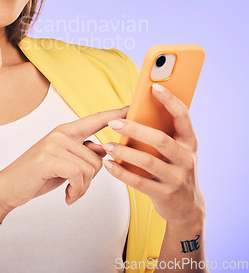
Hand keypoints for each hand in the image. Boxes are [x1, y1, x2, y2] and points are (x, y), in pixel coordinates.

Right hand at [0, 106, 128, 218]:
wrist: (8, 186)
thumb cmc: (39, 174)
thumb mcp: (64, 161)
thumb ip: (83, 153)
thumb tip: (104, 151)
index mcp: (66, 131)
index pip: (95, 119)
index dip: (115, 114)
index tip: (132, 106)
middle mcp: (61, 133)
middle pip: (98, 156)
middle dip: (91, 178)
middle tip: (75, 186)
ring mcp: (53, 144)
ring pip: (90, 168)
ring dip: (83, 187)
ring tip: (69, 191)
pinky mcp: (48, 158)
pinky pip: (79, 176)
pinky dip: (77, 191)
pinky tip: (67, 196)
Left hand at [102, 84, 204, 225]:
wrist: (187, 207)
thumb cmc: (175, 168)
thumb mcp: (177, 149)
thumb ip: (163, 131)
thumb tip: (135, 108)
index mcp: (189, 142)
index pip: (183, 116)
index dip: (170, 101)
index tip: (154, 87)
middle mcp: (186, 159)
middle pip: (160, 139)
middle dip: (135, 129)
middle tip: (113, 122)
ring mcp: (177, 178)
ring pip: (148, 162)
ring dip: (124, 152)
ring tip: (107, 144)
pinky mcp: (165, 194)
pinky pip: (139, 182)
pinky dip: (121, 172)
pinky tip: (108, 164)